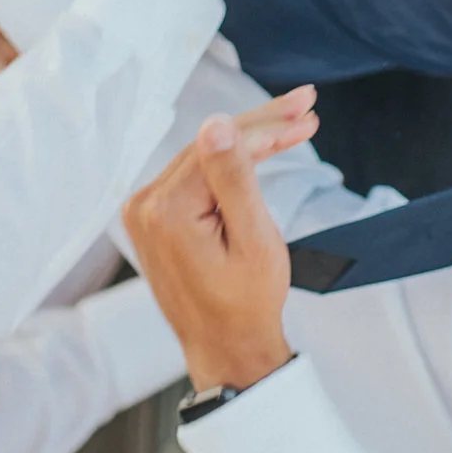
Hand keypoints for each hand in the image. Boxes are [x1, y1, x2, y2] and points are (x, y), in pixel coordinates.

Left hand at [123, 116, 299, 394]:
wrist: (225, 347)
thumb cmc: (245, 303)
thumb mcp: (253, 240)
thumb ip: (235, 179)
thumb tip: (216, 124)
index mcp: (166, 211)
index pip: (219, 147)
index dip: (267, 128)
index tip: (306, 115)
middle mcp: (145, 205)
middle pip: (210, 146)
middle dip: (262, 125)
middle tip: (305, 105)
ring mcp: (145, 211)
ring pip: (204, 158)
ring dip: (249, 141)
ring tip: (294, 123)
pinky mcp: (155, 217)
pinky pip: (196, 177)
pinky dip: (228, 165)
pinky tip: (261, 150)